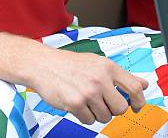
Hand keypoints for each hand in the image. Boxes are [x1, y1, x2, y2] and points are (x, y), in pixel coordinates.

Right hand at [30, 46, 148, 124]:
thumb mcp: (97, 63)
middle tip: (100, 101)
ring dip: (96, 113)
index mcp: (107, 66)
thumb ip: (121, 75)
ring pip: (105, 117)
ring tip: (85, 99)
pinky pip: (89, 121)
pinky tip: (76, 103)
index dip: (139, 101)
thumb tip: (143, 84)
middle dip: (112, 109)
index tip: (136, 106)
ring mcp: (88, 92)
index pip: (134, 88)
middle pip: (121, 108)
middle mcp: (99, 78)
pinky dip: (83, 116)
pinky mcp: (76, 104)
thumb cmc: (69, 64)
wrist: (42, 64)